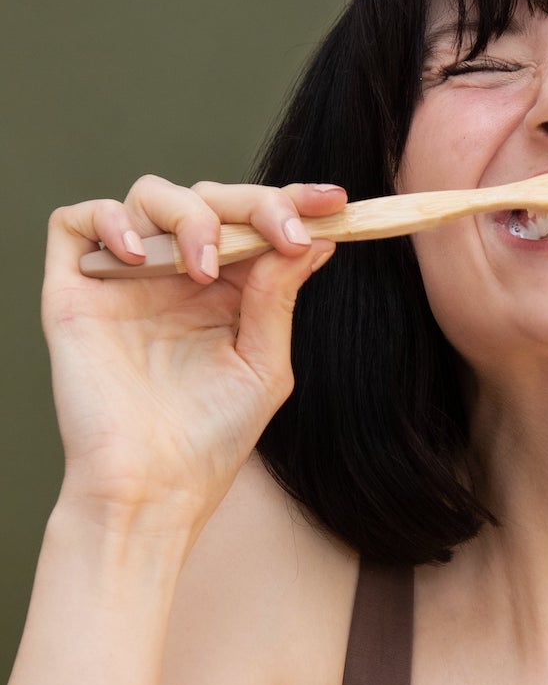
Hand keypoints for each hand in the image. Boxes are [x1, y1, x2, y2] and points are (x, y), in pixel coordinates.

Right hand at [42, 175, 345, 522]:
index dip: (292, 203)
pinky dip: (109, 221)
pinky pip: (77, 223)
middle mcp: (176, 279)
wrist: (152, 488)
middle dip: (254, 204)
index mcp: (226, 294)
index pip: (255, 226)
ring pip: (150, 197)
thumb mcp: (264, 364)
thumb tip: (314, 236)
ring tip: (205, 267)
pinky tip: (142, 258)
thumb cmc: (210, 438)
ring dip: (191, 216)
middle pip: (209, 198)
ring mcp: (126, 281)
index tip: (334, 202)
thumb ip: (278, 296)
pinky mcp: (75, 292)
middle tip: (283, 233)